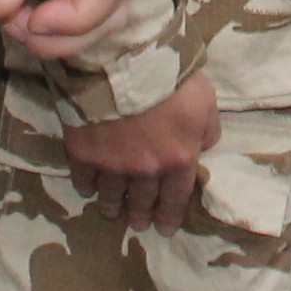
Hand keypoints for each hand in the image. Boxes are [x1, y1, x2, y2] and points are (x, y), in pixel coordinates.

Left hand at [0, 0, 137, 60]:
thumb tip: (4, 8)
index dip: (80, 14)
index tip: (32, 19)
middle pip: (115, 6)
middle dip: (69, 33)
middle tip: (15, 27)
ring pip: (103, 13)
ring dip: (63, 34)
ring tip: (13, 23)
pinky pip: (80, 6)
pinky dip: (54, 24)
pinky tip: (17, 15)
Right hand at [64, 73, 216, 229]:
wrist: (125, 61)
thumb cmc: (171, 79)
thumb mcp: (206, 102)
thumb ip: (207, 130)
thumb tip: (203, 146)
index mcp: (178, 160)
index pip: (176, 198)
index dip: (169, 217)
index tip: (164, 229)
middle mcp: (145, 170)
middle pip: (142, 201)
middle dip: (140, 215)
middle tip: (138, 223)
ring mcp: (112, 164)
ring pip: (111, 195)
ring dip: (112, 206)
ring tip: (111, 212)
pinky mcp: (83, 153)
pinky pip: (84, 178)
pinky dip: (87, 185)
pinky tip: (88, 188)